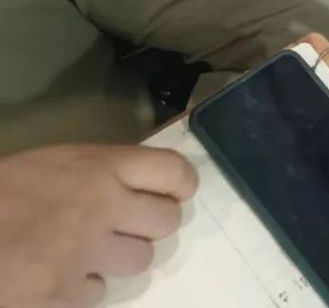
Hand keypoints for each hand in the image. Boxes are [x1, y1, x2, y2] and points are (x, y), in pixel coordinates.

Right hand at [0, 144, 196, 307]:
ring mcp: (84, 253)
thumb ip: (97, 174)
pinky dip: (80, 290)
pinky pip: (97, 294)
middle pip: (167, 221)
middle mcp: (102, 207)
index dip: (180, 184)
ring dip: (119, 259)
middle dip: (151, 225)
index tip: (174, 192)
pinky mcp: (62, 295)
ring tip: (85, 251)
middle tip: (127, 226)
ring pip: (140, 261)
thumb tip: (137, 188)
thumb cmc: (0, 191)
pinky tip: (53, 276)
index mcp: (99, 166)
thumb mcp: (51, 164)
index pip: (173, 171)